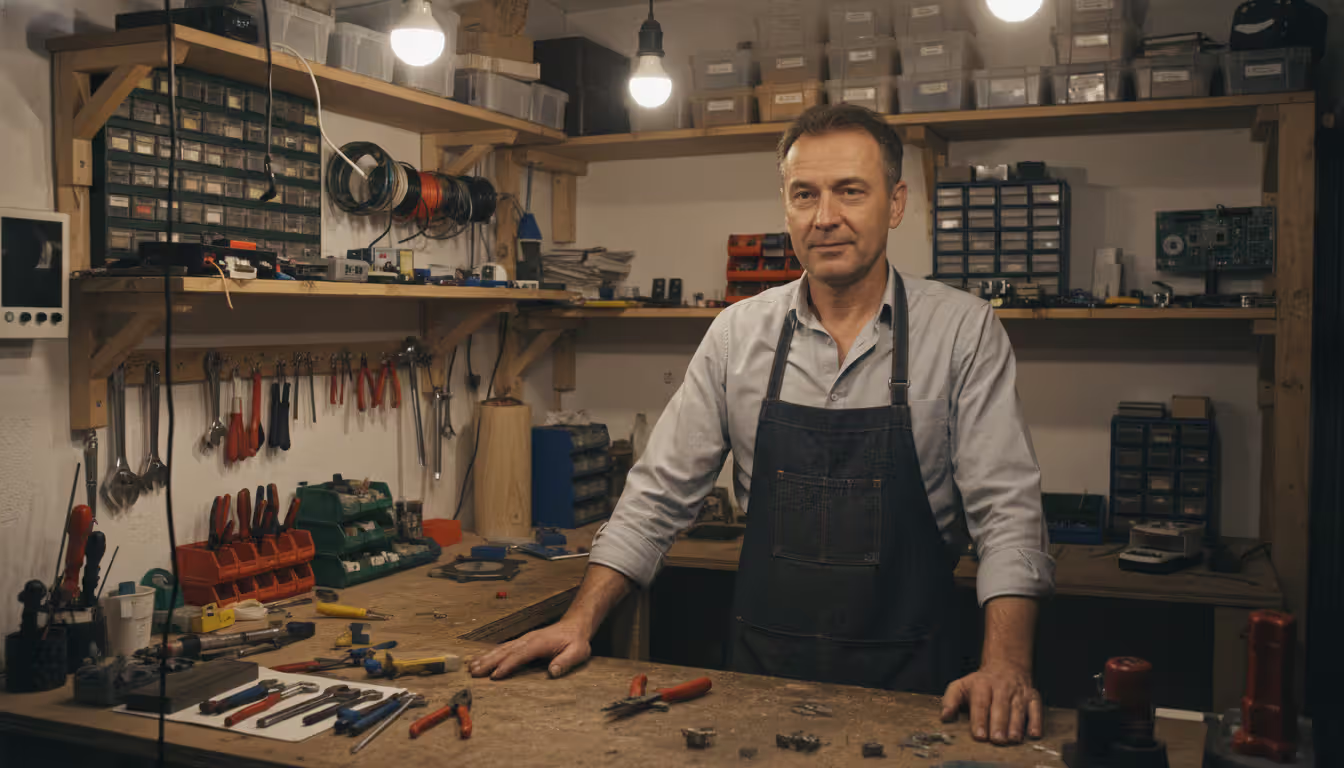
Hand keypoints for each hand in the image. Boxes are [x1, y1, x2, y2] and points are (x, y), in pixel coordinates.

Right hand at [468, 620, 591, 679]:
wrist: (575, 626)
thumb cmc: (576, 641)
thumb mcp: (577, 652)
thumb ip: (565, 662)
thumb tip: (553, 672)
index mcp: (539, 644)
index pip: (520, 656)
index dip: (507, 666)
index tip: (494, 676)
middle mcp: (528, 640)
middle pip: (505, 651)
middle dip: (489, 662)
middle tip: (474, 673)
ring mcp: (524, 640)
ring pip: (501, 649)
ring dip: (486, 658)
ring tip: (471, 667)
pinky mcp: (523, 641)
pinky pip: (504, 647)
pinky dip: (491, 653)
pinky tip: (482, 659)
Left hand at [940, 662, 1042, 744]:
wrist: (1005, 666)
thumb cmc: (980, 683)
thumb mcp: (961, 685)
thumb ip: (950, 700)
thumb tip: (945, 716)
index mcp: (982, 685)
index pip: (980, 703)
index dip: (980, 720)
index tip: (979, 735)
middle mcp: (1001, 688)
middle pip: (1000, 707)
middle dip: (999, 724)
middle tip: (997, 740)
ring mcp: (1018, 692)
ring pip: (1018, 709)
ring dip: (1016, 725)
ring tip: (1012, 739)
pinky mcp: (1032, 697)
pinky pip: (1036, 708)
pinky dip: (1036, 721)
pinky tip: (1033, 733)